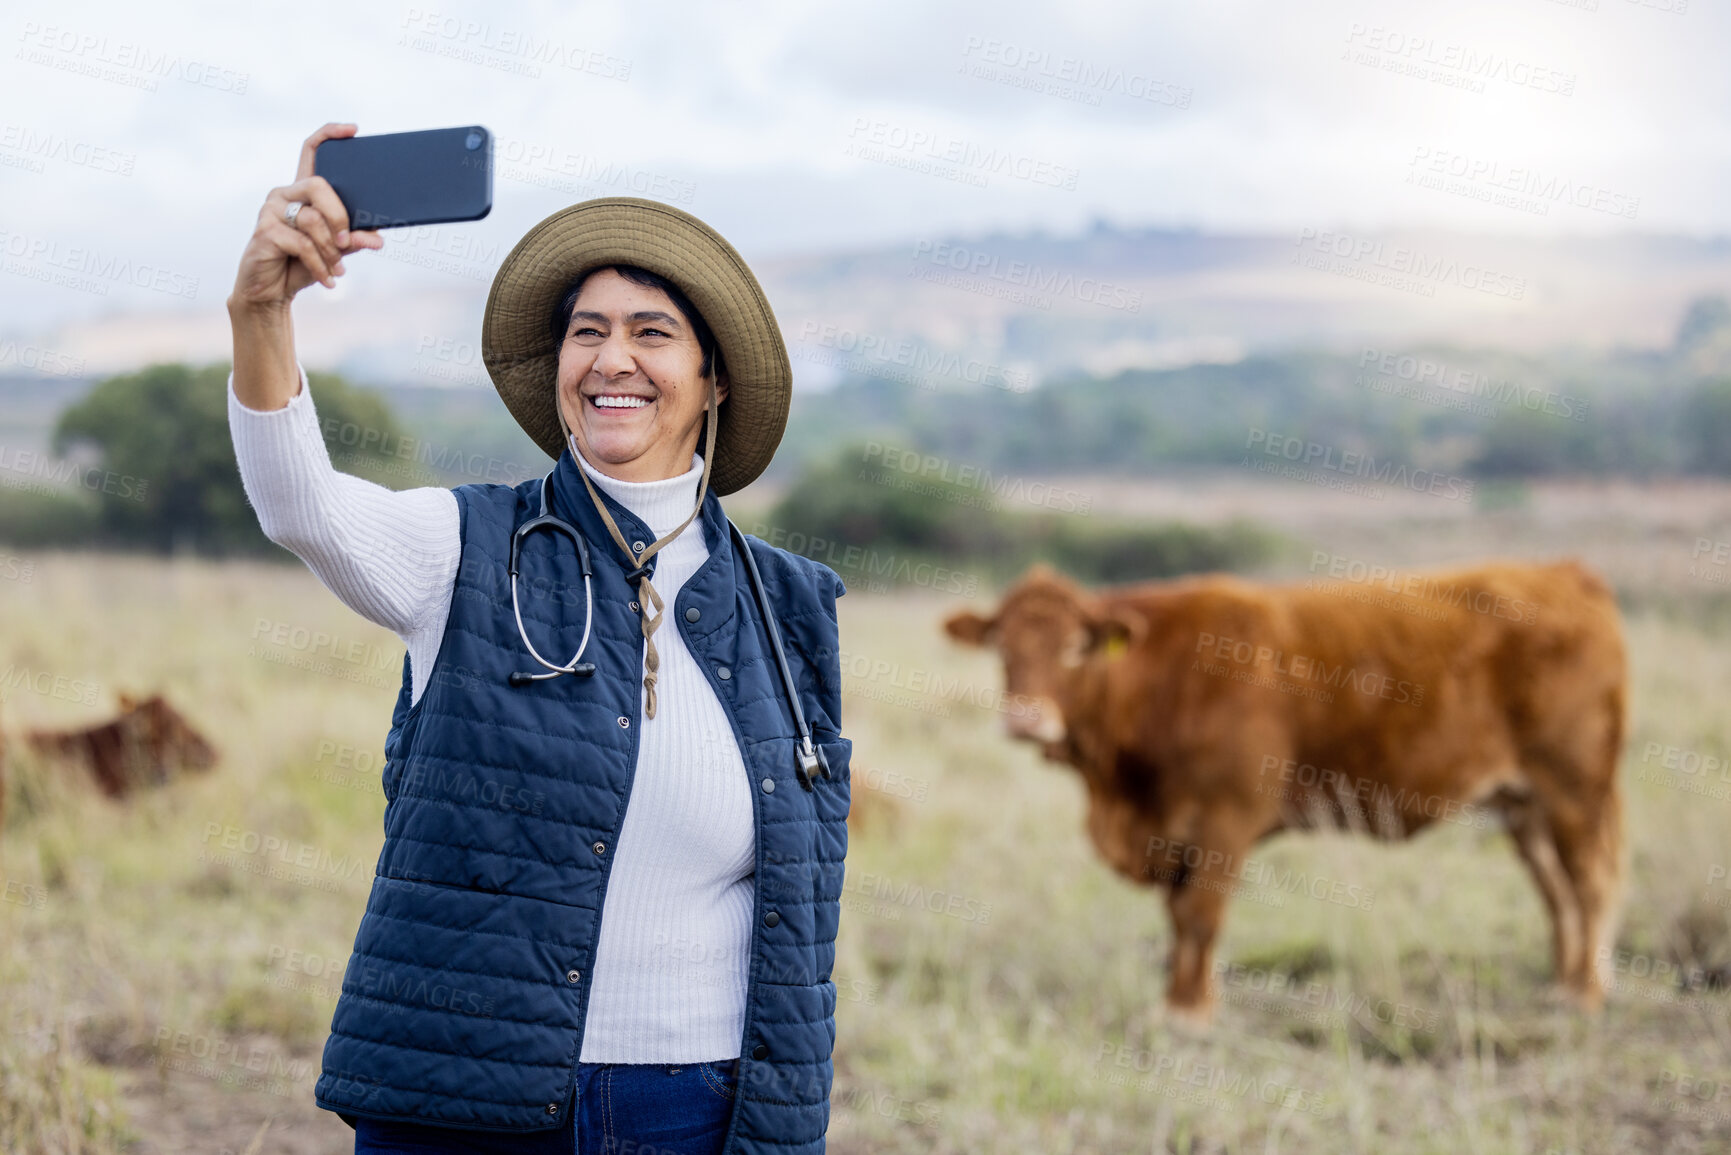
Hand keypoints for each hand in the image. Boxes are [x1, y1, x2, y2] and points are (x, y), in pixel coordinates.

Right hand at [229, 122, 384, 312]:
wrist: (270, 291)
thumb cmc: (302, 265)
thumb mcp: (334, 251)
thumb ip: (353, 239)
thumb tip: (378, 237)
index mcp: (302, 191)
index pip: (311, 150)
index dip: (330, 135)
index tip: (353, 130)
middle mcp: (285, 194)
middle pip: (319, 185)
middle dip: (340, 215)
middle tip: (348, 241)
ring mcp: (271, 210)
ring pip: (312, 219)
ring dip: (332, 249)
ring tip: (337, 269)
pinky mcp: (264, 231)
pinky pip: (302, 244)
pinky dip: (321, 264)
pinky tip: (329, 279)